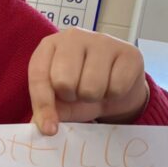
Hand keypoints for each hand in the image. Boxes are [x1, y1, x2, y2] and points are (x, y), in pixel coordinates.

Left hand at [28, 28, 148, 134]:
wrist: (117, 86)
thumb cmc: (81, 88)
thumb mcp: (60, 100)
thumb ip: (47, 110)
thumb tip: (39, 126)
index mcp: (49, 46)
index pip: (39, 76)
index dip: (43, 106)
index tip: (49, 129)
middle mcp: (73, 37)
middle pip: (64, 82)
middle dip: (72, 97)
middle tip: (78, 93)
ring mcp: (102, 41)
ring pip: (91, 87)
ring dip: (94, 97)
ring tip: (96, 89)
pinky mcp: (129, 52)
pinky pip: (117, 87)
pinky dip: (114, 94)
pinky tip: (114, 84)